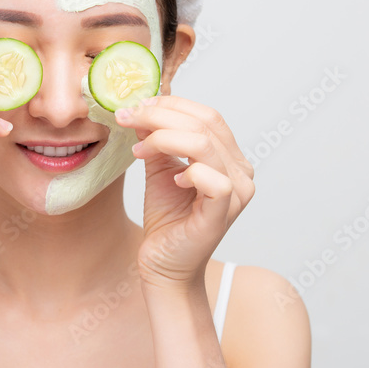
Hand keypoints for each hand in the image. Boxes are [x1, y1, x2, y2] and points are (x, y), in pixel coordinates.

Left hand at [115, 95, 255, 288]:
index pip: (207, 115)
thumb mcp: (159, 168)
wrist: (164, 263)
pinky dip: (187, 171)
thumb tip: (142, 109)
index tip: (136, 106)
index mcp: (229, 157)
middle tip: (127, 118)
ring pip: (204, 144)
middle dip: (160, 115)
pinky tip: (171, 180)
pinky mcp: (224, 212)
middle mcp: (240, 171)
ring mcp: (237, 192)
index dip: (171, 104)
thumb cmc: (167, 218)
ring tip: (138, 150)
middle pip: (204, 124)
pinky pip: (212, 179)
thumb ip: (157, 139)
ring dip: (163, 138)